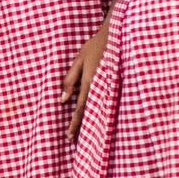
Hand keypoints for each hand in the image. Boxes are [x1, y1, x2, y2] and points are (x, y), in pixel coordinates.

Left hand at [61, 17, 111, 139]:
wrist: (116, 37)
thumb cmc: (94, 47)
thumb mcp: (79, 61)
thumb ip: (70, 79)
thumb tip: (63, 100)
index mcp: (90, 84)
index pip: (80, 109)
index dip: (74, 124)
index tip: (69, 137)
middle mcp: (100, 89)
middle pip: (89, 113)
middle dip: (80, 127)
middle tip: (71, 140)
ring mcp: (107, 88)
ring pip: (97, 109)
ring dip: (89, 122)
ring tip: (82, 135)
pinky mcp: (111, 85)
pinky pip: (103, 102)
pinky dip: (97, 111)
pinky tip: (95, 117)